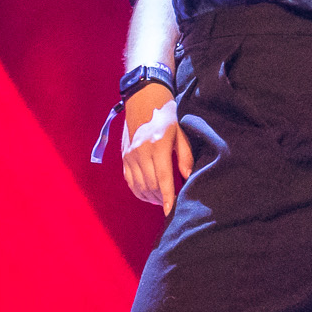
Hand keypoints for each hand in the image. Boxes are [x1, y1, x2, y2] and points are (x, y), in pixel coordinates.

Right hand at [119, 85, 190, 214]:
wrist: (142, 100)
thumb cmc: (166, 117)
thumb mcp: (180, 133)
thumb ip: (185, 156)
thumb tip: (187, 176)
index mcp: (158, 148)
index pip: (162, 179)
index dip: (167, 198)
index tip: (171, 211)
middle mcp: (141, 154)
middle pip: (150, 185)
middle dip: (160, 199)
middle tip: (170, 205)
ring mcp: (130, 156)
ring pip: (139, 185)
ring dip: (150, 197)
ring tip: (160, 202)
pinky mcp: (124, 157)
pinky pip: (129, 180)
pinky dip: (138, 191)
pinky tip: (147, 195)